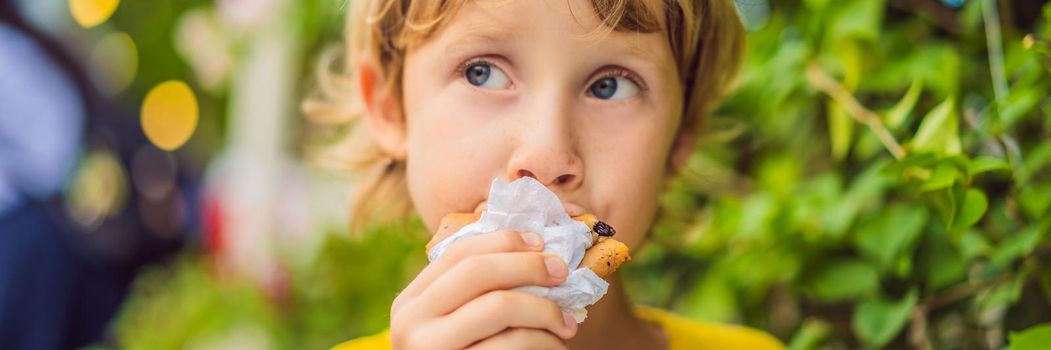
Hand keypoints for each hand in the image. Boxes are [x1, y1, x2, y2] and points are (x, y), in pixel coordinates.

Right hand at [390, 230, 576, 348]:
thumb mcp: (454, 324)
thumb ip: (476, 292)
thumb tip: (534, 246)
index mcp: (411, 302)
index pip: (458, 253)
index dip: (504, 241)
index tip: (542, 243)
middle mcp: (411, 325)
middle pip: (479, 273)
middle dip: (529, 267)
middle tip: (562, 273)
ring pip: (500, 306)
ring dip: (545, 310)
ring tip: (566, 324)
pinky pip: (512, 345)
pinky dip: (545, 341)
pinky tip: (556, 347)